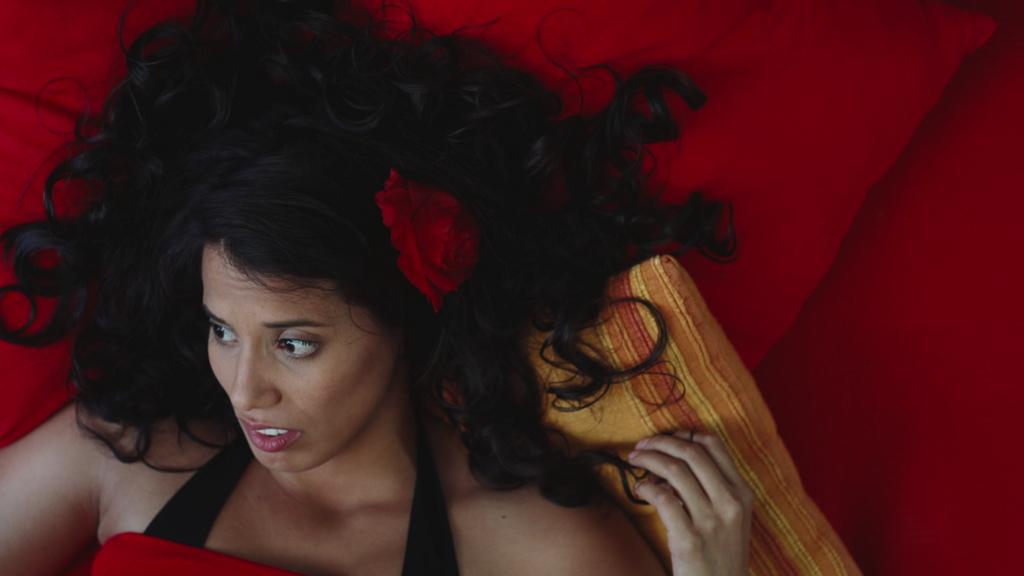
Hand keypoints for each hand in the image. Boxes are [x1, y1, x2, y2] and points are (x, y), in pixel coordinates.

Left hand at [627, 430, 752, 575]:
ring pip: (675, 470)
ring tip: (635, 460)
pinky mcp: (690, 539)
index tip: (665, 437)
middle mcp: (730, 502)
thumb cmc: (721, 553)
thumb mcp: (730, 517)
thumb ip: (711, 488)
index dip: (684, 434)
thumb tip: (673, 462)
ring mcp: (711, 521)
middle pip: (691, 452)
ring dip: (649, 459)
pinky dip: (646, 487)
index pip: (714, 445)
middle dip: (660, 442)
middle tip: (642, 445)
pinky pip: (663, 498)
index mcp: (742, 492)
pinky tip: (640, 488)